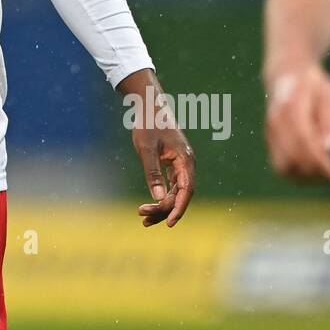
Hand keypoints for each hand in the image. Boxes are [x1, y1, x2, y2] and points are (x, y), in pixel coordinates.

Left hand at [119, 69, 195, 227]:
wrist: (149, 106)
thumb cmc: (148, 124)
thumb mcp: (147, 149)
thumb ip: (153, 173)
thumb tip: (159, 197)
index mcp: (185, 160)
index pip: (186, 191)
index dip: (179, 208)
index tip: (169, 223)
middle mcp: (186, 165)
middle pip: (180, 195)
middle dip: (164, 209)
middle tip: (143, 218)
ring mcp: (180, 165)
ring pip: (175, 192)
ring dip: (162, 206)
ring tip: (144, 220)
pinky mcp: (173, 165)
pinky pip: (171, 186)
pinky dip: (161, 197)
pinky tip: (150, 206)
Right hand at [264, 62, 329, 182]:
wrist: (285, 72)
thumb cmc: (313, 84)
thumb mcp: (329, 94)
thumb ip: (329, 120)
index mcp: (292, 108)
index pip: (305, 143)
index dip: (321, 163)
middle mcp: (276, 122)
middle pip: (293, 158)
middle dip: (314, 173)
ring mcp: (270, 131)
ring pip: (282, 166)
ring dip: (303, 178)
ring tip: (323, 178)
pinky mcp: (269, 138)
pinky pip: (278, 164)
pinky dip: (294, 174)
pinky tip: (312, 172)